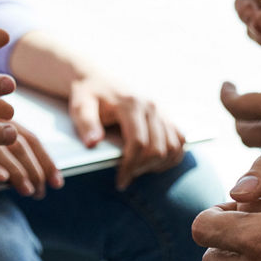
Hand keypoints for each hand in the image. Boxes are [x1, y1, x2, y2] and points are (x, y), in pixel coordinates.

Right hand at [0, 110, 62, 197]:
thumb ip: (1, 149)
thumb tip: (31, 177)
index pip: (30, 138)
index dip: (46, 160)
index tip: (57, 182)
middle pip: (18, 144)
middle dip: (34, 169)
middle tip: (40, 192)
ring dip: (16, 170)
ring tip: (27, 190)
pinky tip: (0, 178)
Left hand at [68, 74, 186, 190]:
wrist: (96, 79)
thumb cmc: (87, 95)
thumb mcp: (80, 106)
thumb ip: (86, 124)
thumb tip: (93, 143)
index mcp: (131, 104)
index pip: (139, 143)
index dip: (131, 166)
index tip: (120, 181)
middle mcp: (151, 107)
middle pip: (158, 149)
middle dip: (143, 168)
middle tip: (126, 177)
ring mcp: (161, 111)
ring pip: (173, 147)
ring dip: (159, 165)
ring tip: (139, 170)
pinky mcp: (165, 116)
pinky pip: (180, 140)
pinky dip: (172, 156)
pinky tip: (155, 163)